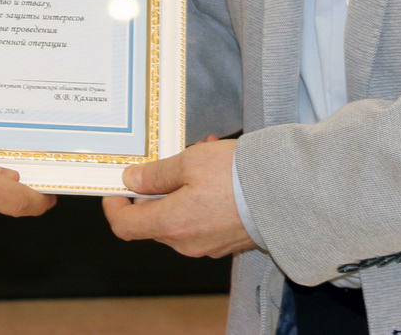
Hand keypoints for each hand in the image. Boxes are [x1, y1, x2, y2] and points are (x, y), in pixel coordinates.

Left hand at [103, 135, 254, 258]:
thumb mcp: (189, 161)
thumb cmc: (237, 176)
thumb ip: (156, 175)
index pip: (125, 227)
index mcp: (171, 225)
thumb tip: (131, 181)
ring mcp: (207, 246)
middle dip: (157, 190)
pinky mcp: (226, 243)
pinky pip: (202, 222)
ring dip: (183, 190)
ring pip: (179, 218)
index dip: (114, 207)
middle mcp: (186, 243)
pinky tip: (219, 174)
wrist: (286, 194)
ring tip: (203, 155)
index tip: (117, 189)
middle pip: (153, 221)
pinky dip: (201, 200)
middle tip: (172, 158)